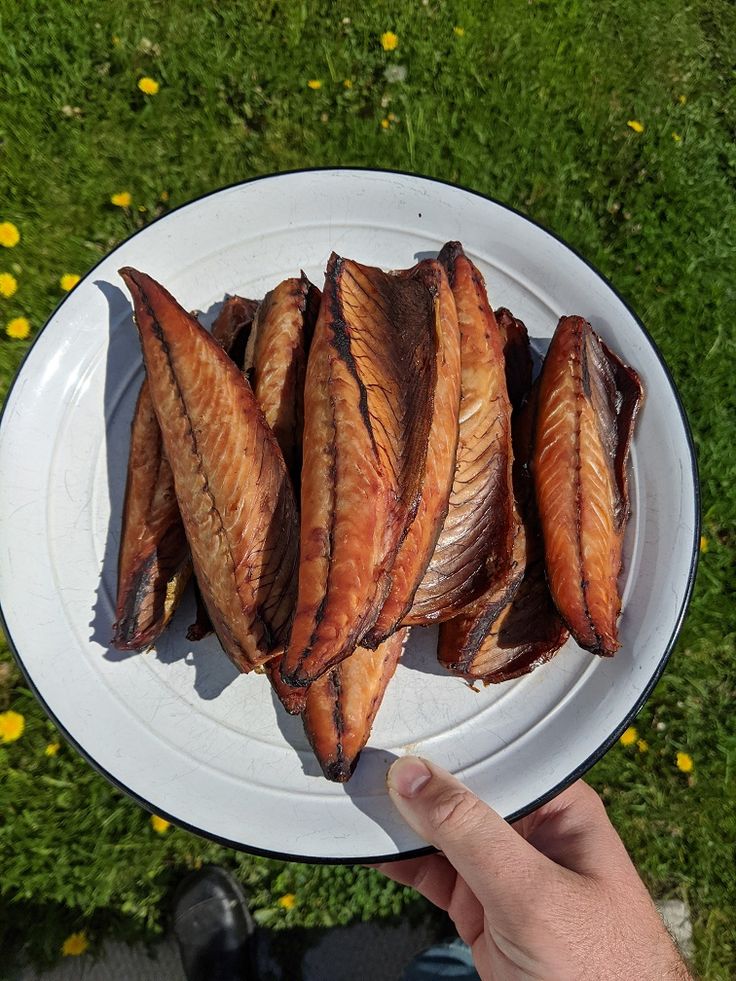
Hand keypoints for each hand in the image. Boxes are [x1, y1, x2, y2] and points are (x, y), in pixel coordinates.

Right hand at [375, 757, 690, 980]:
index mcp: (561, 808)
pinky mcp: (482, 909)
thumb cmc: (601, 967)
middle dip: (417, 784)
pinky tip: (371, 847)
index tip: (399, 738)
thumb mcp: (531, 892)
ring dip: (401, 823)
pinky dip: (401, 863)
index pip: (498, 759)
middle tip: (364, 767)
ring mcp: (505, 873)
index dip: (449, 747)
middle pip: (464, 794)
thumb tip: (414, 777)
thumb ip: (471, 832)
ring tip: (356, 800)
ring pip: (442, 834)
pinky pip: (433, 875)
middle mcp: (532, 832)